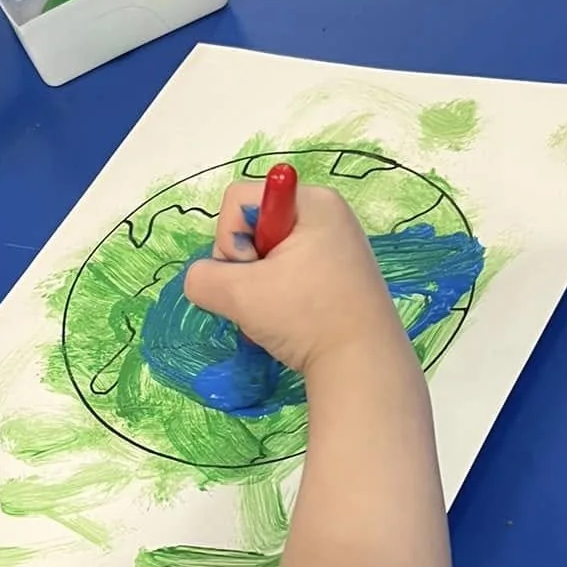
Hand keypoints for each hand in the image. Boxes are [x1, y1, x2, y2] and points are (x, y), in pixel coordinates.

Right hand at [183, 183, 400, 376]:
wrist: (364, 365)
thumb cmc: (306, 317)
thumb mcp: (239, 295)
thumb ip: (203, 277)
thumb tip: (203, 280)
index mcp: (312, 201)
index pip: (237, 201)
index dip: (230, 239)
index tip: (253, 272)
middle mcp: (327, 213)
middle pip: (252, 226)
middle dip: (245, 266)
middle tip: (265, 298)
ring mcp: (335, 245)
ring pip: (267, 253)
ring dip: (257, 287)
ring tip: (278, 315)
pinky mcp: (338, 274)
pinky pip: (287, 271)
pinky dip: (277, 296)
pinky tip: (290, 320)